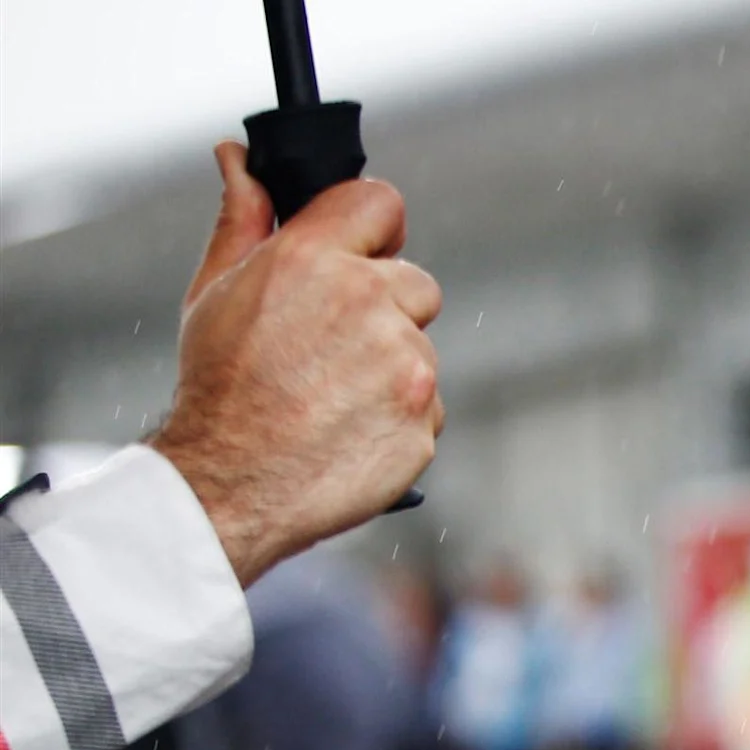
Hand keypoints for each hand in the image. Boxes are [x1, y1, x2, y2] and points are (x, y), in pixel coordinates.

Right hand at [149, 142, 441, 585]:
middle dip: (385, 307)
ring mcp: (405, 365)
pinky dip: (398, 417)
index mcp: (313, 259)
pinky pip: (427, 406)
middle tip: (330, 345)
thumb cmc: (217, 385)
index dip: (374, 226)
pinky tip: (349, 429)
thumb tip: (239, 160)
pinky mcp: (424, 420)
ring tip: (328, 396)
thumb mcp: (214, 291)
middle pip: (415, 282)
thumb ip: (242, 220)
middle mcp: (368, 303)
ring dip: (390, 367)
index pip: (381, 202)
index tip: (363, 249)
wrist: (229, 481)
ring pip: (420, 349)